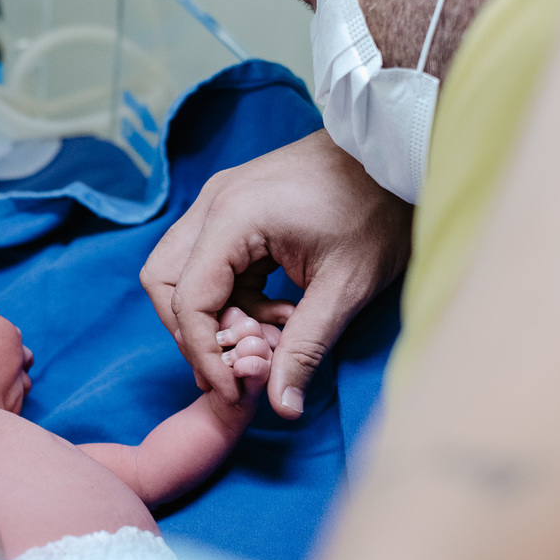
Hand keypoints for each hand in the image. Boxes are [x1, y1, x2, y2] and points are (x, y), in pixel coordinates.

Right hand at [141, 129, 411, 416]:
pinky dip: (231, 297)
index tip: (232, 389)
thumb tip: (281, 408)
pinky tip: (278, 312)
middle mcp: (213, 204)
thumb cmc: (377, 207)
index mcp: (233, 218)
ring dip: (215, 315)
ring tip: (270, 337)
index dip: (204, 353)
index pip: (188, 300)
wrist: (394, 152)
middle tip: (238, 367)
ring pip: (181, 273)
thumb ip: (305, 349)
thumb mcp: (347, 287)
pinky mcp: (234, 207)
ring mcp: (219, 201)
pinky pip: (209, 263)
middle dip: (195, 333)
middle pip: (165, 282)